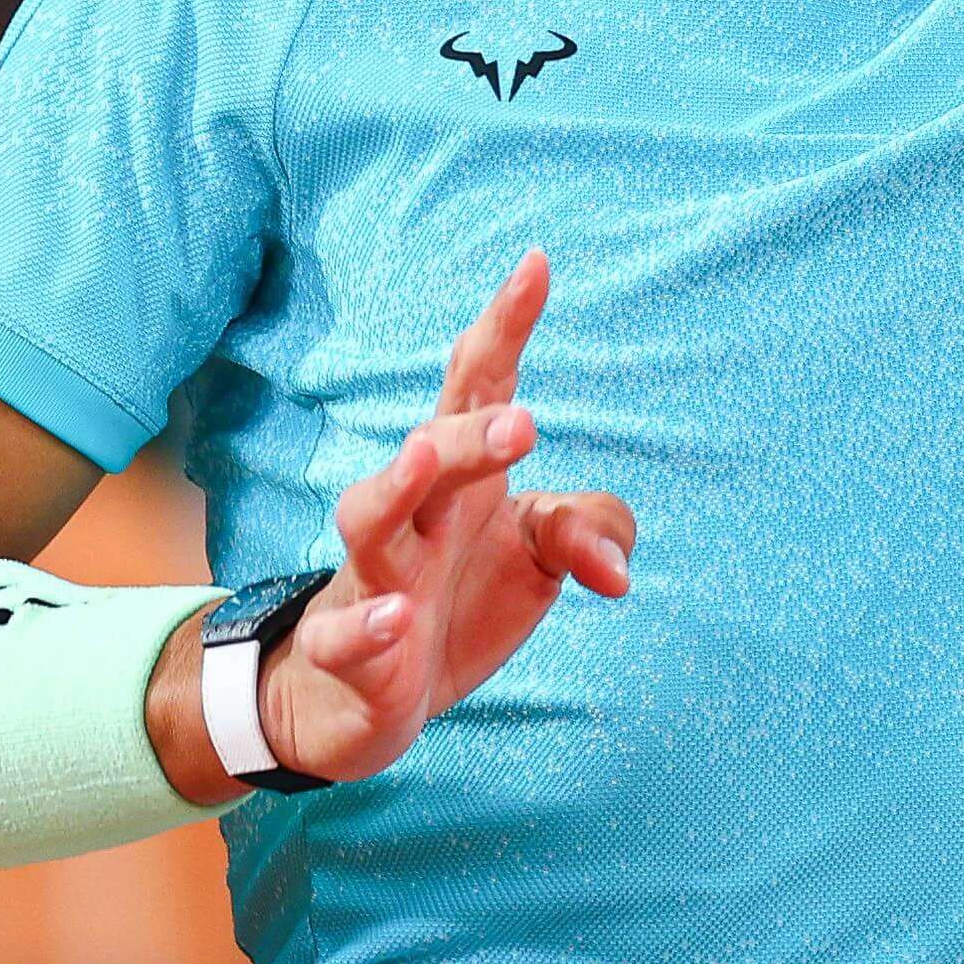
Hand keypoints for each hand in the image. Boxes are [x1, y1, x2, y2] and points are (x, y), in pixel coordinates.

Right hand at [150, 251, 633, 799]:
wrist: (364, 698)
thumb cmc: (457, 598)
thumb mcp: (538, 556)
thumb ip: (589, 533)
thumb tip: (612, 569)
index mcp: (462, 475)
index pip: (478, 385)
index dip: (504, 326)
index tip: (536, 265)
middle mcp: (415, 513)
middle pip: (433, 450)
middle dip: (471, 431)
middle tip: (523, 421)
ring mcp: (376, 577)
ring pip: (372, 518)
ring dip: (397, 485)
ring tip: (427, 455)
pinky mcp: (353, 651)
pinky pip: (350, 634)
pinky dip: (368, 626)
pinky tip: (397, 618)